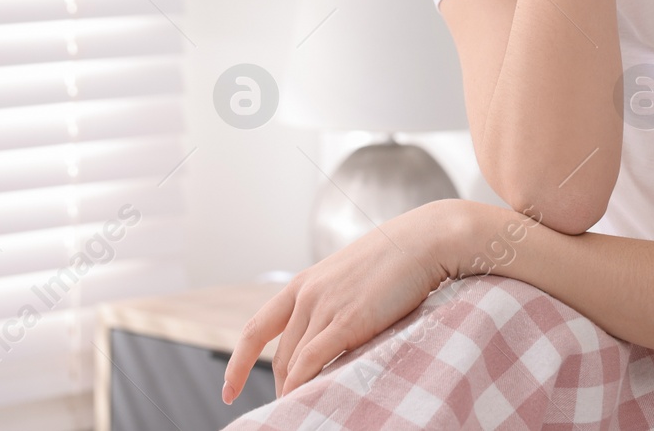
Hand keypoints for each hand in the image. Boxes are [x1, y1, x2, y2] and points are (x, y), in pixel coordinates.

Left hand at [220, 200, 464, 404]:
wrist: (424, 240)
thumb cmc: (397, 259)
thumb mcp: (351, 278)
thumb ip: (334, 303)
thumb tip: (331, 336)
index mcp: (304, 283)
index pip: (256, 328)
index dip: (237, 362)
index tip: (228, 389)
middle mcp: (307, 294)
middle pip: (280, 354)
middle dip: (279, 387)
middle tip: (287, 410)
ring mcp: (325, 306)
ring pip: (294, 362)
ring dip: (293, 391)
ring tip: (300, 413)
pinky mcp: (348, 320)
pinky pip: (312, 361)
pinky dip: (303, 385)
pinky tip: (303, 401)